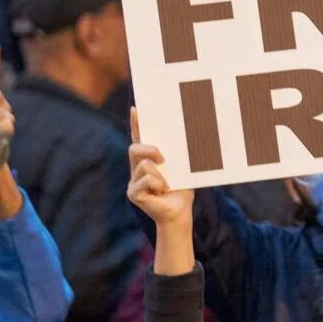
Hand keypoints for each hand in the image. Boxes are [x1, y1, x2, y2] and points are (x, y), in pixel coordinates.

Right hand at [127, 109, 193, 229]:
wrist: (180, 212)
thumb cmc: (182, 189)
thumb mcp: (182, 167)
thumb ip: (178, 154)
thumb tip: (190, 132)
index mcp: (148, 160)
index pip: (140, 138)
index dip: (136, 124)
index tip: (136, 109)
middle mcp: (137, 168)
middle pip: (135, 148)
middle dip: (149, 149)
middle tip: (163, 157)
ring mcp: (133, 181)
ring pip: (143, 165)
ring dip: (160, 174)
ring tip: (166, 185)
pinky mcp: (133, 193)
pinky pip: (144, 180)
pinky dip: (157, 184)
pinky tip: (161, 192)